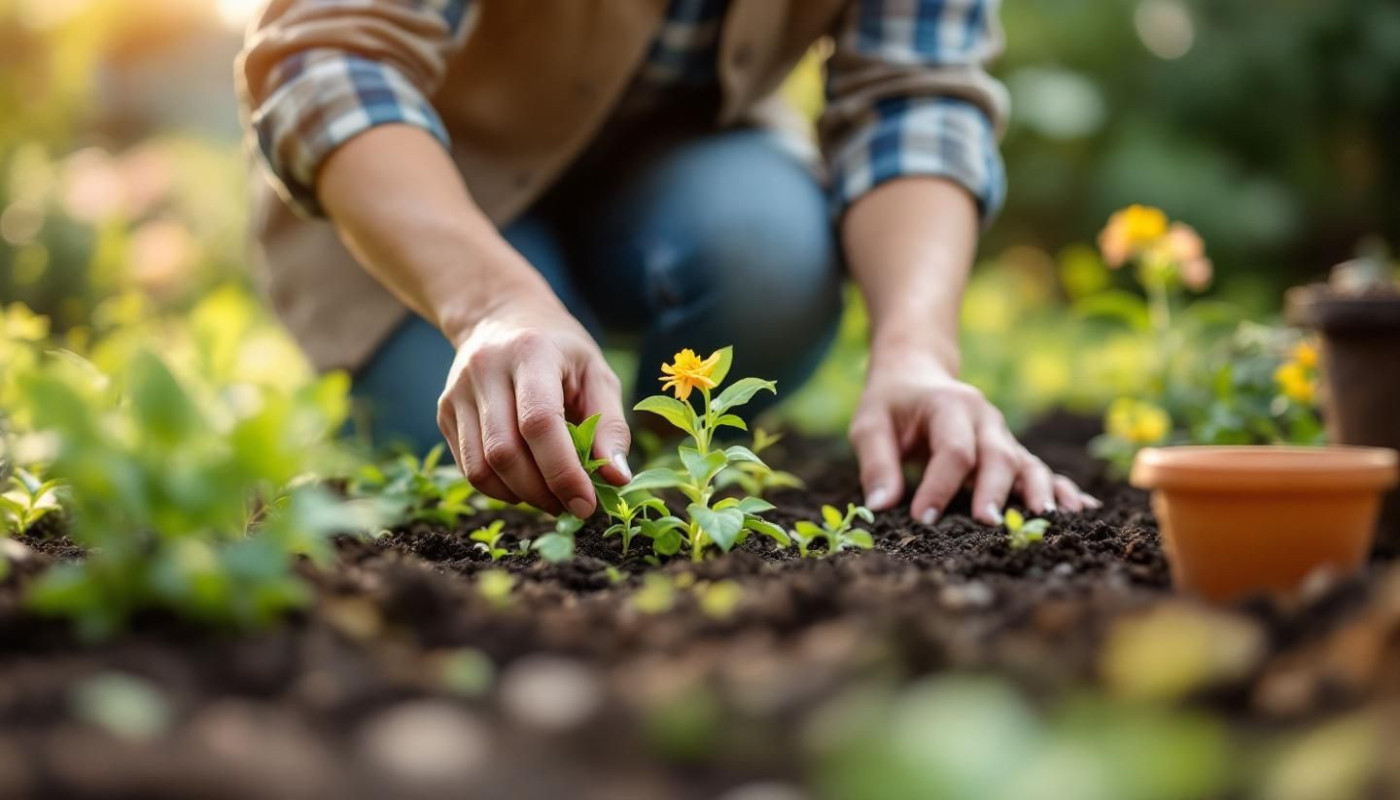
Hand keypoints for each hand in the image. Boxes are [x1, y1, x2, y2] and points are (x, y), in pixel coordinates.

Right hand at [438, 296, 631, 515]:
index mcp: (531, 353)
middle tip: (571, 505)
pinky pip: (468, 469)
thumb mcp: (597, 374)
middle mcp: (485, 369)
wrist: (501, 316)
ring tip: (550, 497)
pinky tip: (525, 483)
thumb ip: (611, 426)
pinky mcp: (444, 411)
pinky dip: (500, 489)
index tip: (587, 504)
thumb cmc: (561, 351)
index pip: (539, 422)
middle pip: (504, 453)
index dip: (563, 471)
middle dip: (542, 492)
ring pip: (480, 468)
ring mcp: (457, 391)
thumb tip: (617, 479)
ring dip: (520, 497)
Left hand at [849, 349, 1099, 525]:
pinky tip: (1083, 512)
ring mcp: (1002, 435)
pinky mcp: (1011, 452)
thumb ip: (876, 463)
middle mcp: (984, 419)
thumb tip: (880, 507)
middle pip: (998, 456)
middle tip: (989, 523)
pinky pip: (1041, 470)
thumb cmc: (891, 405)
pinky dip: (1063, 490)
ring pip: (1027, 463)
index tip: (922, 519)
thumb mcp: (869, 425)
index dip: (939, 486)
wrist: (917, 376)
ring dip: (1039, 492)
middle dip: (995, 490)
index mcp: (950, 406)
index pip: (952, 450)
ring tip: (1048, 521)